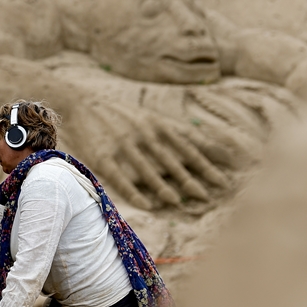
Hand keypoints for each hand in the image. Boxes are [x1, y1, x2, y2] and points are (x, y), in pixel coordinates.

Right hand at [61, 100, 229, 209]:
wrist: (83, 102)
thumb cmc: (126, 114)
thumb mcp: (155, 118)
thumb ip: (183, 134)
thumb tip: (221, 150)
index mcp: (158, 125)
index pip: (187, 148)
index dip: (206, 165)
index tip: (223, 182)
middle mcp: (143, 134)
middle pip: (170, 160)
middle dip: (189, 179)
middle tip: (206, 198)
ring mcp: (122, 145)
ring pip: (147, 170)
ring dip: (163, 187)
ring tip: (177, 202)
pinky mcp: (103, 156)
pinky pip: (121, 177)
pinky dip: (134, 192)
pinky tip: (147, 205)